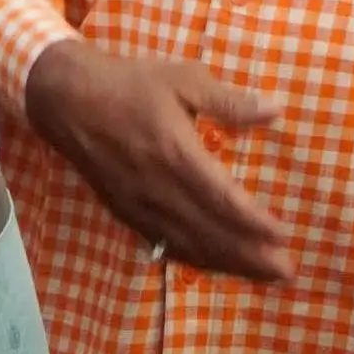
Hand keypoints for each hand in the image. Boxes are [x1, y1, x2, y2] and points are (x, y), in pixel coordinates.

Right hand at [23, 41, 292, 282]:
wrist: (67, 101)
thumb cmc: (129, 84)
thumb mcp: (185, 79)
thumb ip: (230, 101)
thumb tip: (275, 112)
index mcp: (176, 154)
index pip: (222, 200)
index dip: (254, 223)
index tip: (284, 236)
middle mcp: (158, 189)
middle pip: (210, 233)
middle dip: (250, 256)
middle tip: (286, 272)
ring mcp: (139, 205)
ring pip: (187, 244)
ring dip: (226, 263)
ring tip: (259, 275)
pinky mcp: (125, 211)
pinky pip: (164, 242)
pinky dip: (193, 257)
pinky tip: (213, 263)